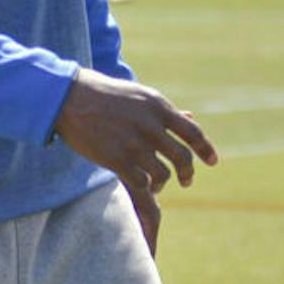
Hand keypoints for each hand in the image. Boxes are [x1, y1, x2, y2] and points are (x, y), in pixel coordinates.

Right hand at [54, 68, 217, 249]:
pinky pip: (141, 182)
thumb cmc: (107, 95)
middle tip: (186, 180)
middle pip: (182, 157)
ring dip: (163, 183)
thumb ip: (166, 112)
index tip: (213, 161)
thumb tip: (192, 118)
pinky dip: (146, 188)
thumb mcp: (142, 97)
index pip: (193, 132)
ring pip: (163, 174)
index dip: (206, 149)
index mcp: (159, 107)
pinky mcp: (116, 159)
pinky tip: (143, 186)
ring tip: (158, 185)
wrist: (70, 97)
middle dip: (188, 172)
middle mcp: (150, 125)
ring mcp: (134, 143)